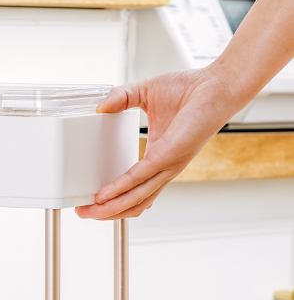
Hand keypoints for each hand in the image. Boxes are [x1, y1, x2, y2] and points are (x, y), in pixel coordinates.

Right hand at [75, 67, 233, 219]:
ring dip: (110, 209)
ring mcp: (168, 165)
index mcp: (159, 155)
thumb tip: (100, 107)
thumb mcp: (145, 92)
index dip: (115, 198)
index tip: (92, 201)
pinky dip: (119, 188)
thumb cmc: (191, 89)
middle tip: (84, 214)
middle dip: (107, 212)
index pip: (136, 188)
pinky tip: (104, 194)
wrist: (215, 85)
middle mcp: (165, 167)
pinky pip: (139, 178)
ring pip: (136, 198)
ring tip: (89, 211)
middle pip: (134, 202)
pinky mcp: (168, 156)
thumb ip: (121, 98)